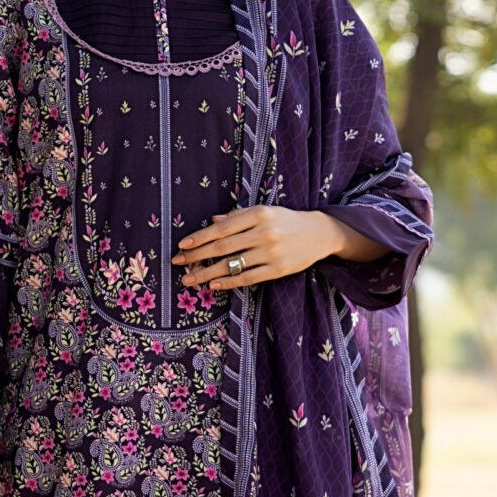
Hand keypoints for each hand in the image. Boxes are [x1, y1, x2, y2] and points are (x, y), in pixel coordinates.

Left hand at [172, 206, 384, 291]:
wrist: (319, 233)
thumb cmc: (286, 220)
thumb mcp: (264, 211)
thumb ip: (237, 217)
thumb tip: (212, 221)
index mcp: (258, 214)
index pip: (222, 228)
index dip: (200, 237)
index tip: (182, 244)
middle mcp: (263, 233)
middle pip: (222, 247)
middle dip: (197, 255)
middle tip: (178, 262)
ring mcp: (271, 253)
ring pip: (232, 264)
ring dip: (207, 273)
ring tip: (189, 278)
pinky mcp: (278, 270)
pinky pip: (248, 278)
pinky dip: (229, 282)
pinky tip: (213, 285)